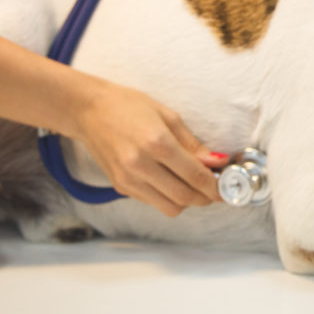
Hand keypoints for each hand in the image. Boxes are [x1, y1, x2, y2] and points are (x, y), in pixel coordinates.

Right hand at [71, 83, 229, 215]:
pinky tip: (173, 182)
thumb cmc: (128, 106)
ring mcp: (128, 179)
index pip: (194, 175)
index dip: (215, 186)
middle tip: (215, 190)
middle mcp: (140, 165)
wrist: (88, 111)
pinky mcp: (120, 187)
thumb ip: (193, 144)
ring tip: (196, 187)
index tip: (225, 186)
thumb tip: (217, 162)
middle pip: (184, 197)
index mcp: (156, 143)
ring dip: (188, 202)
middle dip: (205, 197)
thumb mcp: (168, 116)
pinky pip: (153, 202)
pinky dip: (168, 198)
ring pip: (169, 207)